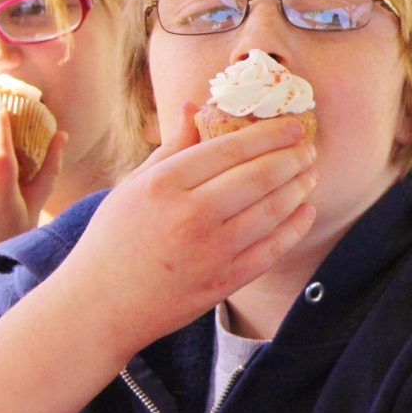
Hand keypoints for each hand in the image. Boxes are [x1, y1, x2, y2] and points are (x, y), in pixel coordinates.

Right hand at [54, 105, 315, 354]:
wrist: (101, 305)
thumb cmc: (113, 239)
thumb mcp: (132, 185)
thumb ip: (171, 147)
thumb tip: (194, 106)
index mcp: (164, 184)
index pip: (231, 149)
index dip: (270, 135)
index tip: (294, 127)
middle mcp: (191, 215)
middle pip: (259, 177)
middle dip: (293, 158)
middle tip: (310, 149)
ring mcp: (211, 251)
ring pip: (273, 211)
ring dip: (299, 188)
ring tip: (311, 175)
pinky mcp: (224, 281)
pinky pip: (273, 249)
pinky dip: (296, 227)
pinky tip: (306, 211)